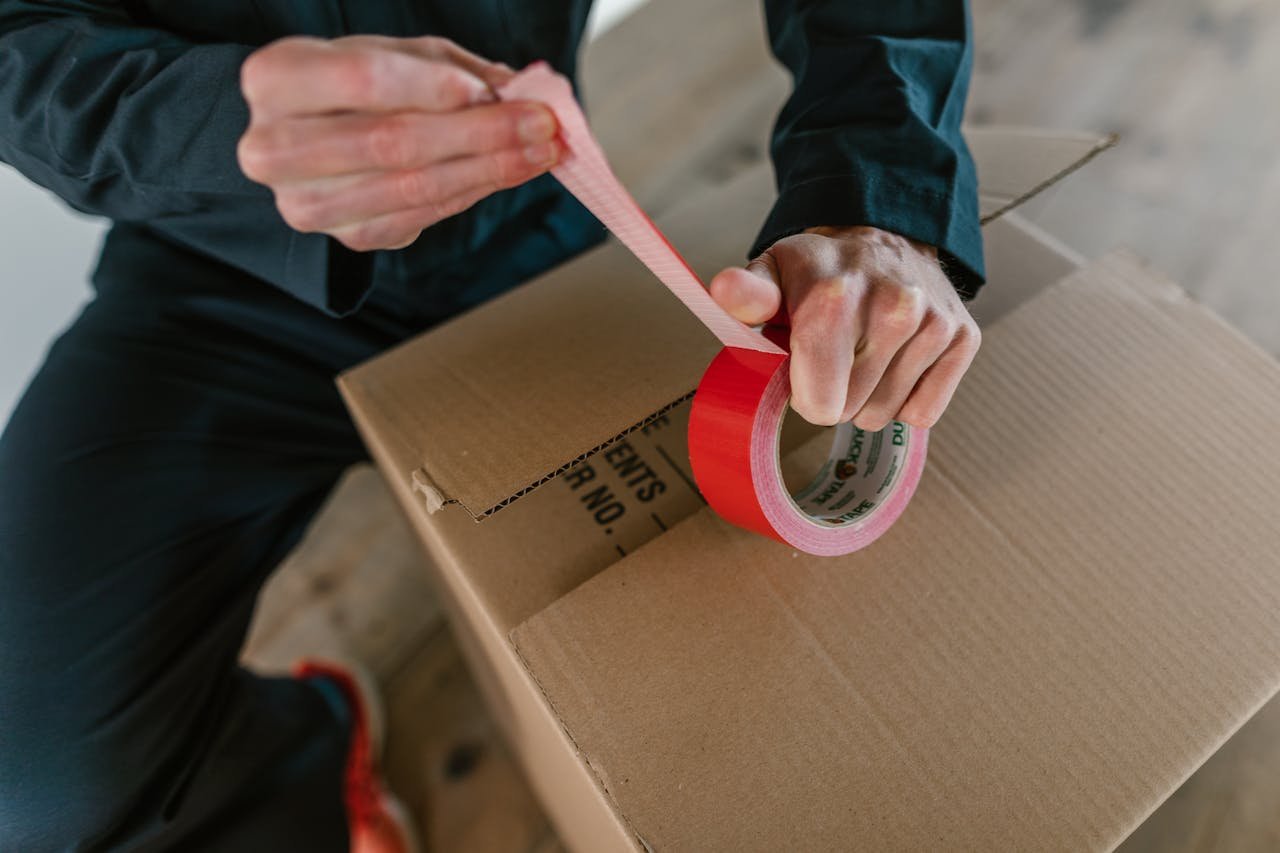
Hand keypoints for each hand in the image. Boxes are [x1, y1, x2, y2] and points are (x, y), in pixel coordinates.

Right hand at [238, 35, 560, 250]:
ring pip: (413, 188)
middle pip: (392, 143)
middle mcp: (274, 148)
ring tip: (540, 151)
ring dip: (490, 170)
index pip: (362, 82)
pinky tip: (509, 174)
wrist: (310, 138)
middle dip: (479, 133)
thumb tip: (522, 91)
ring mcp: (308, 203)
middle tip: (540, 124)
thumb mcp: (396, 55)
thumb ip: (452, 69)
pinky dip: (473, 193)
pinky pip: (422, 218)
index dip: (434, 88)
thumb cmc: (353, 86)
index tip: (493, 90)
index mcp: (276, 79)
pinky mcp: (345, 238)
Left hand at [709, 226, 980, 428]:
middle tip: (835, 352)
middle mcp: (894, 307)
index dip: (804, 394)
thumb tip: (726, 290)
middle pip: (850, 411)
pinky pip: (923, 412)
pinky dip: (906, 398)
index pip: (821, 402)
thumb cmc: (819, 270)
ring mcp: (933, 323)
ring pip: (885, 414)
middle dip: (835, 392)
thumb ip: (746, 294)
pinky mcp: (964, 337)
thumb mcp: (772, 272)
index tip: (803, 366)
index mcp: (835, 298)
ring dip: (868, 395)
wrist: (884, 237)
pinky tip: (895, 360)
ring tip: (864, 350)